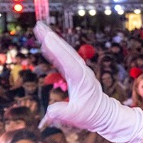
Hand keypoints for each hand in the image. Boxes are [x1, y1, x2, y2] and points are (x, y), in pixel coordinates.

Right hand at [36, 23, 142, 142]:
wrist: (103, 114)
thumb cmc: (90, 115)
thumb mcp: (75, 116)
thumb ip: (62, 113)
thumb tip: (49, 111)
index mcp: (81, 79)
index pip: (67, 61)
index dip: (57, 49)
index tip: (47, 37)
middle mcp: (81, 71)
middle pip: (65, 51)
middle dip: (52, 38)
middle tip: (39, 26)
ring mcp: (79, 71)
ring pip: (65, 52)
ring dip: (53, 41)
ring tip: (40, 30)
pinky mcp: (75, 73)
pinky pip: (63, 59)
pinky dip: (54, 51)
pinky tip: (45, 45)